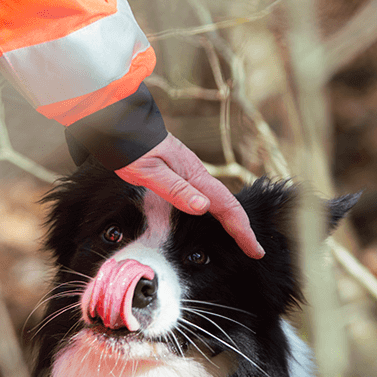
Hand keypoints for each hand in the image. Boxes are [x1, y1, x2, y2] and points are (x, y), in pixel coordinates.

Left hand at [115, 134, 264, 258]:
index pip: (227, 208)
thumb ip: (176, 190)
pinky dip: (217, 213)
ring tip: (240, 240)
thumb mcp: (151, 172)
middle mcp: (198, 176)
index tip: (255, 250)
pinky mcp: (182, 175)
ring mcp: (191, 175)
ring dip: (232, 222)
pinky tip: (213, 221)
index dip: (243, 231)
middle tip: (254, 251)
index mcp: (195, 176)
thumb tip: (203, 208)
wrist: (122, 125)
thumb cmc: (133, 148)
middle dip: (243, 230)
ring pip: (219, 202)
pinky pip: (207, 198)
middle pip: (228, 207)